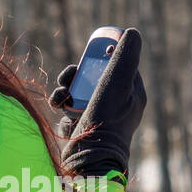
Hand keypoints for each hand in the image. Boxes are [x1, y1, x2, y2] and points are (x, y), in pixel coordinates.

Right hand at [48, 28, 146, 178]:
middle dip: (77, 75)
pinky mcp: (84, 130)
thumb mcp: (117, 81)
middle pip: (94, 78)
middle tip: (68, 77)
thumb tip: (130, 32)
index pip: (117, 66)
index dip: (102, 57)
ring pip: (79, 94)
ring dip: (65, 92)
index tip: (89, 54)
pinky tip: (62, 116)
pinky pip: (70, 112)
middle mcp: (119, 106)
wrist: (90, 159)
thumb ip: (125, 55)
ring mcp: (101, 119)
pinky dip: (63, 111)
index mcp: (132, 94)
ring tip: (59, 98)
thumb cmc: (106, 119)